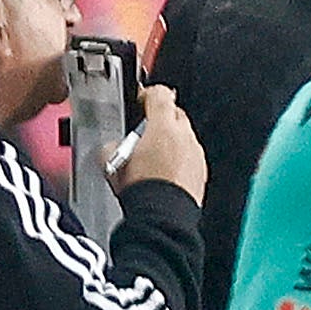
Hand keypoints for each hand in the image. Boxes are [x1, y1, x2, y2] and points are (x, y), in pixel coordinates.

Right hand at [108, 85, 205, 202]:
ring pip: (184, 136)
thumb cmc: (142, 189)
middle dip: (159, 120)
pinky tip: (164, 173)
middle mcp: (184, 135)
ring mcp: (195, 152)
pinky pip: (190, 156)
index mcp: (163, 125)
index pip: (159, 94)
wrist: (162, 216)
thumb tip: (109, 146)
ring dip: (170, 141)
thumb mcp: (112, 163)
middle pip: (174, 113)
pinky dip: (179, 159)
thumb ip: (111, 145)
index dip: (147, 95)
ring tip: (152, 158)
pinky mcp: (201, 171)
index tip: (140, 102)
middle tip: (143, 133)